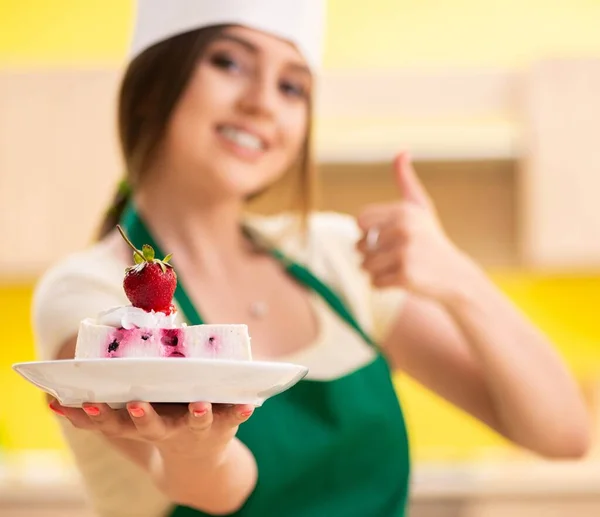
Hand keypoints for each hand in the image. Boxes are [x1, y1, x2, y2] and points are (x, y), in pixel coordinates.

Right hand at [49, 398, 253, 461]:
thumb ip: (98, 414)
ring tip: (200, 405)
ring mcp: (196, 428)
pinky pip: (234, 417)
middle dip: (143, 416)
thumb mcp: (129, 425)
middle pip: (153, 425)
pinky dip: (241, 411)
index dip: (98, 415)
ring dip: (197, 415)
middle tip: (137, 404)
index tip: (86, 403)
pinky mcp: (223, 425)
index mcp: (142, 425)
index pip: (115, 422)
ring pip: (196, 423)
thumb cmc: (160, 426)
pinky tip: (248, 404)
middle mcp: (167, 429)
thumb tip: (50, 402)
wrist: (200, 462)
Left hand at [356, 152, 476, 304]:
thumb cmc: (430, 240)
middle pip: (360, 246)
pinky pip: (374, 283)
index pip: (361, 222)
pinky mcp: (405, 275)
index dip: (368, 234)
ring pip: (365, 266)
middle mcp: (403, 229)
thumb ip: (406, 181)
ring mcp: (405, 252)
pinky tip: (402, 280)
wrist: (455, 275)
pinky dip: (383, 286)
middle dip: (371, 255)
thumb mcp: (420, 207)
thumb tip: (402, 151)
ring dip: (376, 272)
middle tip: (395, 257)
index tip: (386, 238)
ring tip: (398, 268)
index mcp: (403, 211)